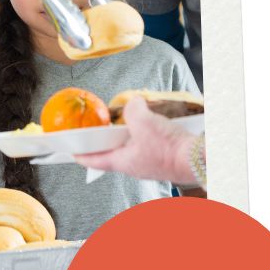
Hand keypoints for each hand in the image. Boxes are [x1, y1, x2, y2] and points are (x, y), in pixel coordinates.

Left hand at [73, 97, 199, 185]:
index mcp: (122, 162)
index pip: (93, 160)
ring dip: (126, 134)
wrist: (199, 159)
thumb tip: (133, 103)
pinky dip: (144, 132)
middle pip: (112, 151)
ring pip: (131, 147)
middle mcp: (134, 166)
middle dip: (105, 139)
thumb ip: (132, 109)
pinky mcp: (164, 158)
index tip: (70, 149)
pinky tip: (150, 120)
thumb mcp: (143, 122)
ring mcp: (149, 164)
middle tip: (98, 127)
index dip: (80, 153)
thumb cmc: (169, 148)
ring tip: (124, 118)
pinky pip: (148, 144)